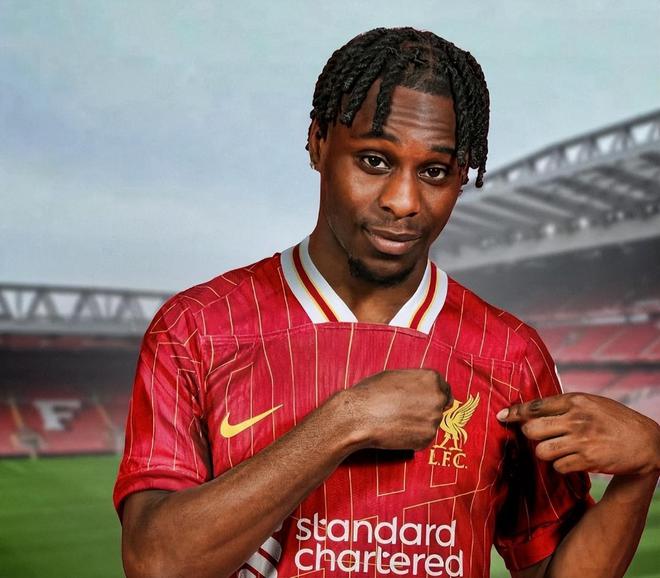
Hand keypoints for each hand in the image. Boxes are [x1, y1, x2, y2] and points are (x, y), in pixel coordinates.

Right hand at [340, 369, 452, 450]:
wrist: (358, 416)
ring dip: (419, 424)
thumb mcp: (396, 376)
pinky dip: (413, 438)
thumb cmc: (372, 393)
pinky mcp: (427, 439)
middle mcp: (437, 398)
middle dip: (427, 409)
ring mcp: (434, 419)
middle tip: (407, 412)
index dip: (434, 395)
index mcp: (432, 378)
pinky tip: (397, 431)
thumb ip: (416, 382)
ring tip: (397, 421)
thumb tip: (422, 389)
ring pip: (431, 423)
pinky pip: (423, 438)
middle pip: (440, 406)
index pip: (445, 389)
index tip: (426, 401)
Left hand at [497, 393, 659, 475]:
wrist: (647, 442)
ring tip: (557, 450)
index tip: (501, 416)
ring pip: (541, 451)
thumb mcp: (590, 403)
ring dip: (545, 453)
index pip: (535, 406)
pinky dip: (561, 466)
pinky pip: (558, 466)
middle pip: (531, 430)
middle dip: (530, 435)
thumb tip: (532, 410)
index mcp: (575, 400)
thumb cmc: (614, 420)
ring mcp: (581, 440)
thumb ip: (564, 405)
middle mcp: (576, 418)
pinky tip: (572, 460)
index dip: (515, 412)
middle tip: (539, 437)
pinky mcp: (587, 460)